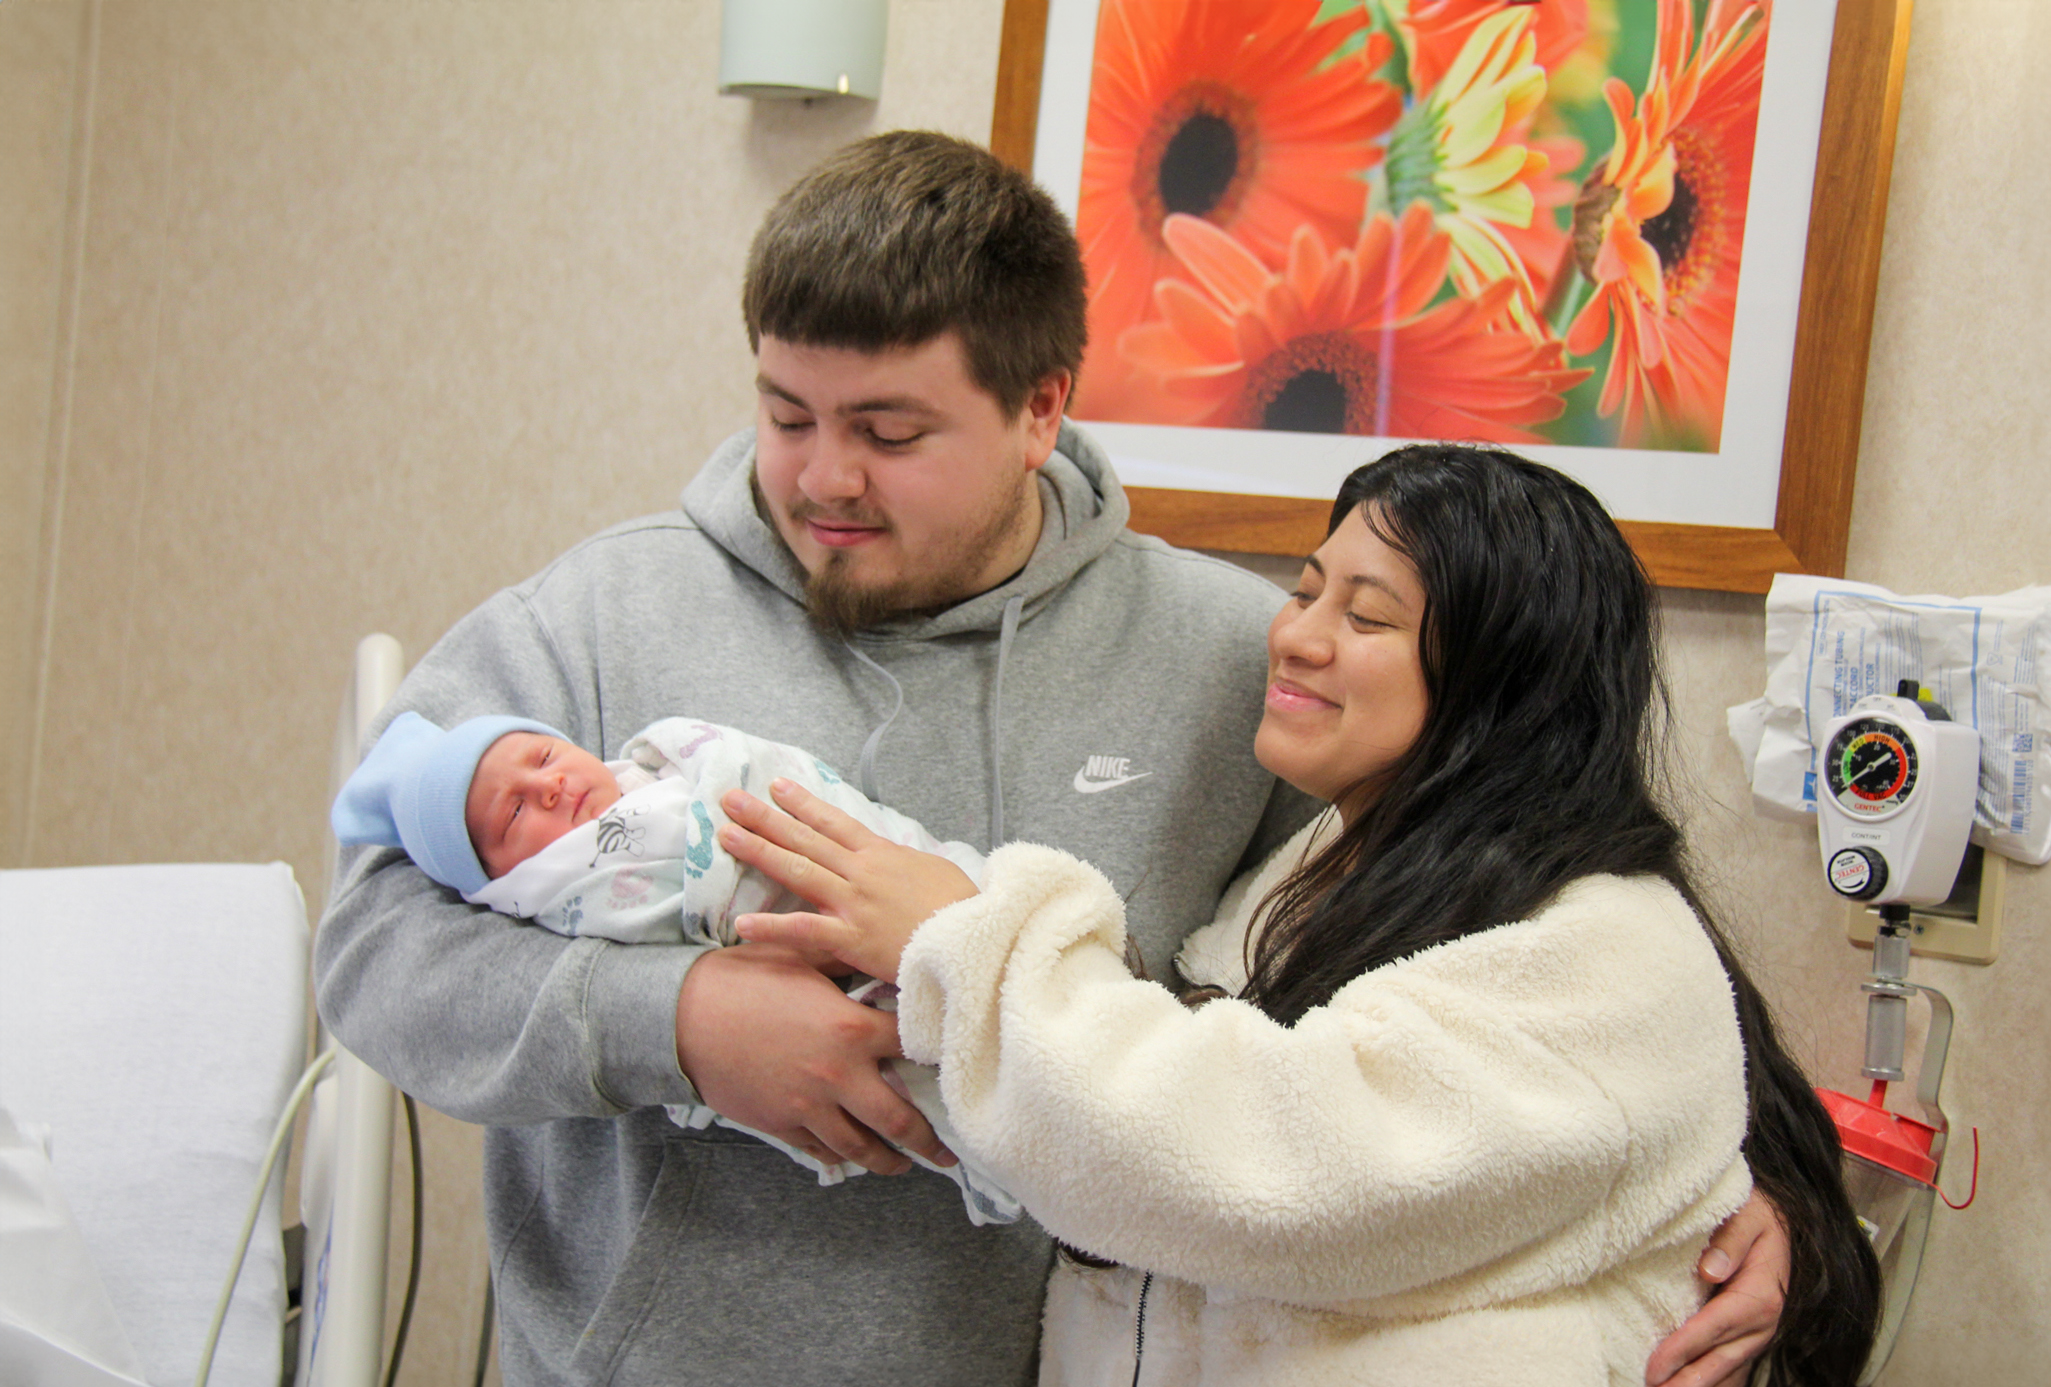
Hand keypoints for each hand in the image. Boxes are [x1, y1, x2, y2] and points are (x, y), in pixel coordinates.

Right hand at [672, 943, 951, 1172]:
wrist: (688, 1016)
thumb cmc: (746, 979)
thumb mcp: (803, 960)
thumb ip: (846, 964)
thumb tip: (873, 951)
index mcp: (852, 1029)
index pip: (913, 1047)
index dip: (937, 1055)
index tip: (956, 1067)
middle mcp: (839, 1074)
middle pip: (899, 1119)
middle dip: (927, 1142)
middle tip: (946, 1154)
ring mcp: (811, 1105)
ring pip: (861, 1146)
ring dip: (888, 1160)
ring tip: (905, 1165)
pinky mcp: (783, 1123)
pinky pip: (821, 1149)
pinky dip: (841, 1156)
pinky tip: (853, 1158)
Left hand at [719, 779, 978, 982]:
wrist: (976, 938)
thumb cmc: (962, 907)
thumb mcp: (934, 872)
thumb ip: (905, 864)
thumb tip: (894, 862)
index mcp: (882, 854)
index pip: (834, 822)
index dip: (803, 803)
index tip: (776, 787)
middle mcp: (861, 872)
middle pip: (805, 839)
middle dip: (765, 818)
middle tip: (730, 799)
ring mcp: (853, 903)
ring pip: (798, 871)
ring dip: (759, 852)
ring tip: (725, 836)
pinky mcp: (852, 938)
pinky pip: (805, 931)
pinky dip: (773, 929)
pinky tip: (741, 926)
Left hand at [1645, 1188, 1788, 1386]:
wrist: (1780, 1222)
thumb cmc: (1757, 1215)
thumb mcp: (1748, 1215)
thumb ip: (1729, 1240)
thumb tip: (1709, 1270)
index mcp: (1760, 1294)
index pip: (1714, 1326)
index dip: (1683, 1348)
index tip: (1655, 1367)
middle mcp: (1763, 1321)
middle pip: (1720, 1358)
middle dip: (1687, 1380)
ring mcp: (1759, 1333)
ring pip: (1727, 1368)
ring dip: (1699, 1385)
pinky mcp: (1752, 1336)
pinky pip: (1733, 1365)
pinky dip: (1715, 1380)